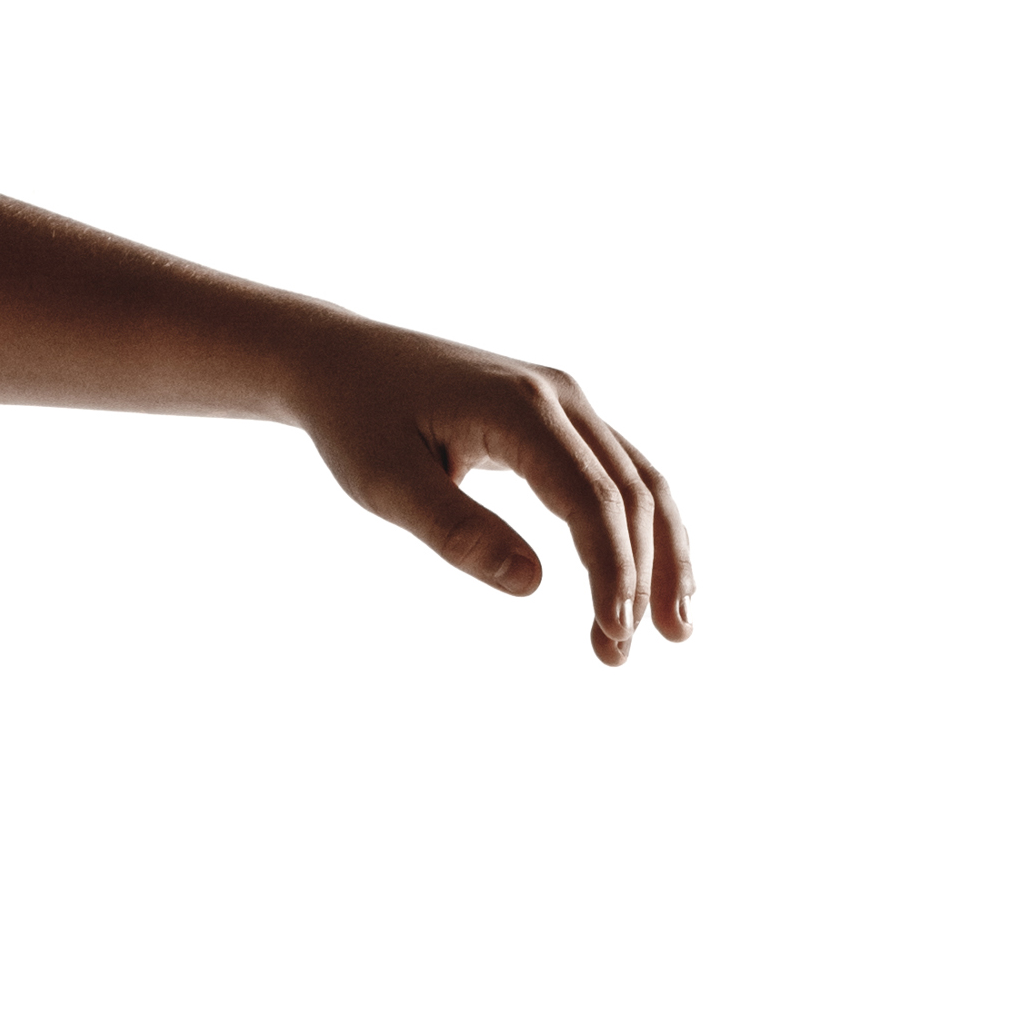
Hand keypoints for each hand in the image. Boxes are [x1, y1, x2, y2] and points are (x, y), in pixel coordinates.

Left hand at [292, 326, 692, 664]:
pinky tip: (653, 582)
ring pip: (640, 482)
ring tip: (673, 632)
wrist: (342, 360)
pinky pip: (620, 474)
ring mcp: (567, 402)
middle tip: (618, 656)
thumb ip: (455, 530)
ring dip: (662, 556)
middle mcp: (559, 396)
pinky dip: (643, 529)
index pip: (590, 498)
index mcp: (519, 408)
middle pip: (630, 492)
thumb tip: (532, 583)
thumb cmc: (356, 421)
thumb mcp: (385, 483)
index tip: (613, 633)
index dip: (612, 570)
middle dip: (639, 578)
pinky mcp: (561, 418)